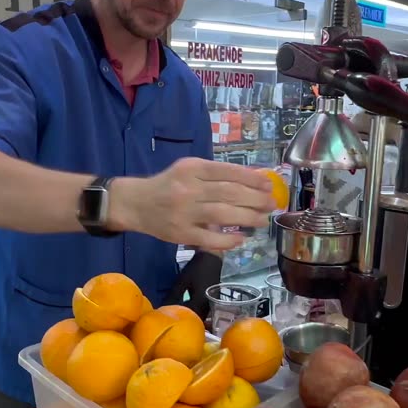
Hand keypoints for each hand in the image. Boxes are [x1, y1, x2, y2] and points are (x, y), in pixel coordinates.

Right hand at [110, 158, 275, 249]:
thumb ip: (215, 174)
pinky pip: (208, 238)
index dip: (250, 178)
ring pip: (222, 214)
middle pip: (228, 193)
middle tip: (271, 204)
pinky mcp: (180, 234)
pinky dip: (227, 239)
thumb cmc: (168, 184)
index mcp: (191, 168)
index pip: (226, 171)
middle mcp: (187, 188)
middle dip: (255, 199)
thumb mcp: (188, 169)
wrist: (136, 204)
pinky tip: (241, 238)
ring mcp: (183, 212)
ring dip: (247, 218)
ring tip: (262, 220)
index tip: (268, 185)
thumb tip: (253, 181)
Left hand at [164, 250, 222, 317]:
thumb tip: (164, 309)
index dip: (177, 321)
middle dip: (183, 321)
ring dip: (189, 316)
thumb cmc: (196, 268)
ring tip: (177, 316)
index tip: (167, 320)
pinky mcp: (211, 300)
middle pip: (195, 319)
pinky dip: (193, 311)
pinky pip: (202, 310)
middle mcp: (208, 306)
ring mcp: (211, 303)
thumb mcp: (182, 281)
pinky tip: (186, 309)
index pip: (187, 318)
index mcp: (200, 302)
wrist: (212, 257)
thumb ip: (174, 296)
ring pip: (199, 315)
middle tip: (171, 320)